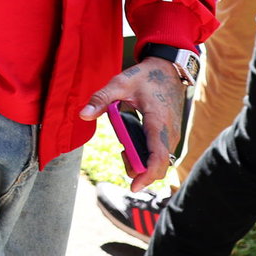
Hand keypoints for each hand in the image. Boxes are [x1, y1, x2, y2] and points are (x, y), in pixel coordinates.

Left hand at [79, 58, 187, 189]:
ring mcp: (172, 134)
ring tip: (123, 151)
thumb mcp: (120, 83)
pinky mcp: (170, 134)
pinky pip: (160, 153)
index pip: (158, 157)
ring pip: (160, 161)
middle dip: (140, 171)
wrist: (168, 69)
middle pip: (159, 165)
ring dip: (142, 164)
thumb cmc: (146, 76)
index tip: (134, 186)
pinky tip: (130, 148)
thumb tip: (83, 115)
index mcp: (158, 122)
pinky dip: (146, 157)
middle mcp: (169, 133)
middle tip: (121, 159)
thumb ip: (101, 99)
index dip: (148, 174)